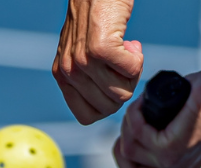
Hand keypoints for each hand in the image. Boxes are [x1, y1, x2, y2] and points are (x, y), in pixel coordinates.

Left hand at [53, 0, 143, 124]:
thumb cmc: (97, 17)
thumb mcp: (82, 53)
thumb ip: (88, 78)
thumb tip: (112, 101)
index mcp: (62, 75)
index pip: (86, 116)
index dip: (108, 104)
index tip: (113, 80)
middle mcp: (69, 71)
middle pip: (109, 107)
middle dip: (125, 88)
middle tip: (124, 63)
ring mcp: (84, 60)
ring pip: (122, 93)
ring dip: (133, 72)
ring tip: (127, 50)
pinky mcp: (101, 48)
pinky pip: (132, 71)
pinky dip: (138, 58)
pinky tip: (131, 43)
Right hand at [114, 69, 200, 167]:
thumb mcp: (182, 121)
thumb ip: (164, 134)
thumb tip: (139, 136)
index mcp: (183, 167)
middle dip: (122, 150)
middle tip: (131, 125)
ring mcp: (174, 163)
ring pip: (129, 152)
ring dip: (128, 126)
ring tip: (141, 109)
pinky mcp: (171, 149)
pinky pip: (137, 136)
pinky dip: (134, 118)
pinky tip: (143, 107)